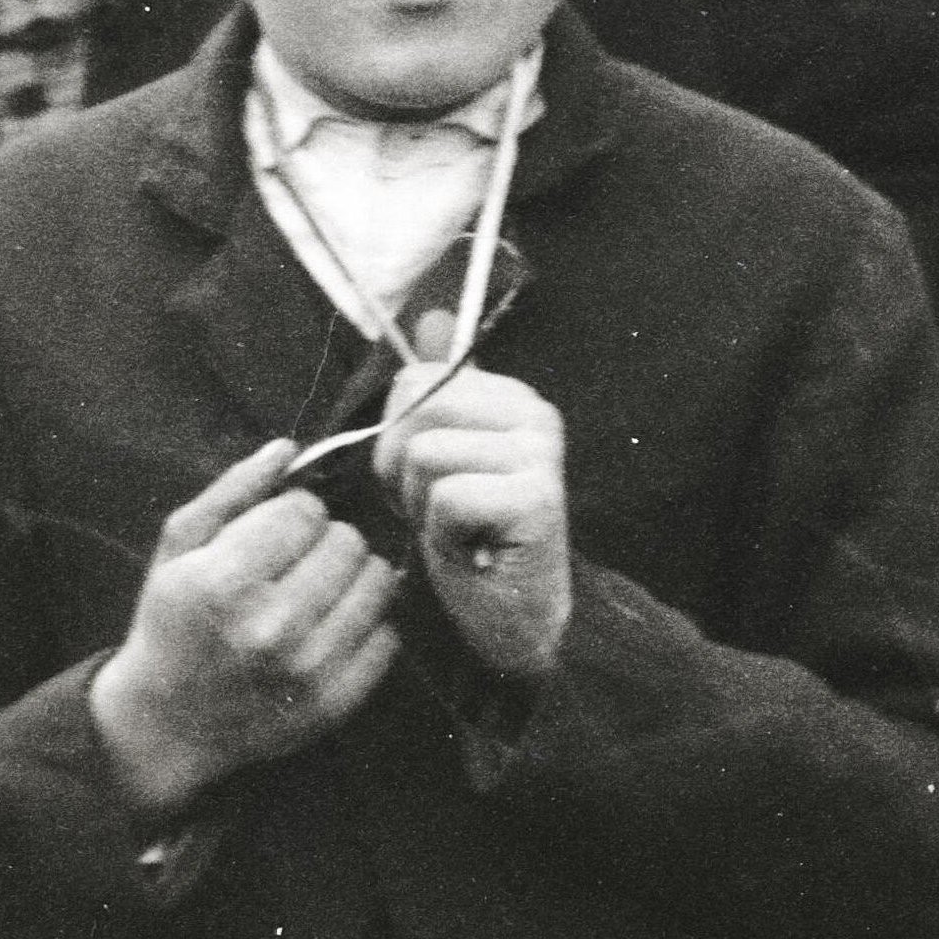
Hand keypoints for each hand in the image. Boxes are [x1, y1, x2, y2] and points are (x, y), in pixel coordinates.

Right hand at [89, 439, 401, 822]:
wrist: (166, 722)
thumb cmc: (170, 622)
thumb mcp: (179, 548)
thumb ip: (232, 491)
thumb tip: (288, 448)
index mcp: (225, 581)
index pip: (306, 510)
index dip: (295, 510)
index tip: (278, 529)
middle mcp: (271, 626)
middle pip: (347, 542)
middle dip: (327, 539)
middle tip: (299, 560)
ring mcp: (308, 669)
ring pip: (377, 582)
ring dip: (354, 575)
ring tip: (320, 588)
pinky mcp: (335, 702)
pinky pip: (388, 636)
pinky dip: (368, 623)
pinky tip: (332, 627)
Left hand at [376, 340, 570, 680]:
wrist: (515, 622)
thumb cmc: (471, 543)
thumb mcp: (441, 460)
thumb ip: (438, 391)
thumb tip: (432, 316)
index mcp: (511, 397)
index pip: (413, 380)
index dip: (397, 438)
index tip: (429, 481)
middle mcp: (535, 414)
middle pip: (415, 410)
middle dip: (403, 472)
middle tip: (442, 511)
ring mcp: (540, 453)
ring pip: (425, 454)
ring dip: (424, 508)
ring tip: (460, 531)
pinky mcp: (537, 497)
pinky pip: (447, 497)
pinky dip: (446, 536)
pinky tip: (474, 551)